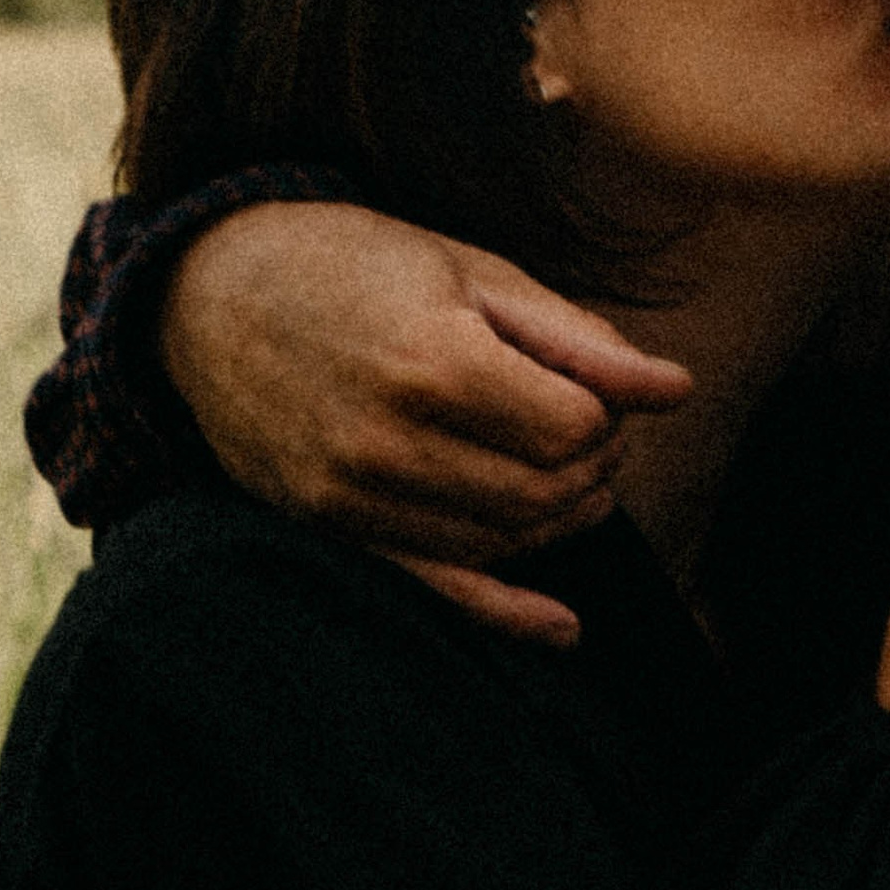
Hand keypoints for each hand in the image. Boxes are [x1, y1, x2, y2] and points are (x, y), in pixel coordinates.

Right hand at [161, 204, 691, 646]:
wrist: (211, 293)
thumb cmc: (353, 263)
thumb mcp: (471, 272)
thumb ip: (577, 339)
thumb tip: (678, 389)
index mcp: (433, 360)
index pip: (574, 430)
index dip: (607, 414)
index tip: (596, 389)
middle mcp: (389, 440)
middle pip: (546, 492)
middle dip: (594, 467)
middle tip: (591, 429)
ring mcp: (353, 494)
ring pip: (504, 541)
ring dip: (560, 517)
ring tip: (566, 473)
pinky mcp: (331, 527)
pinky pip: (435, 589)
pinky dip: (506, 615)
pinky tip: (562, 627)